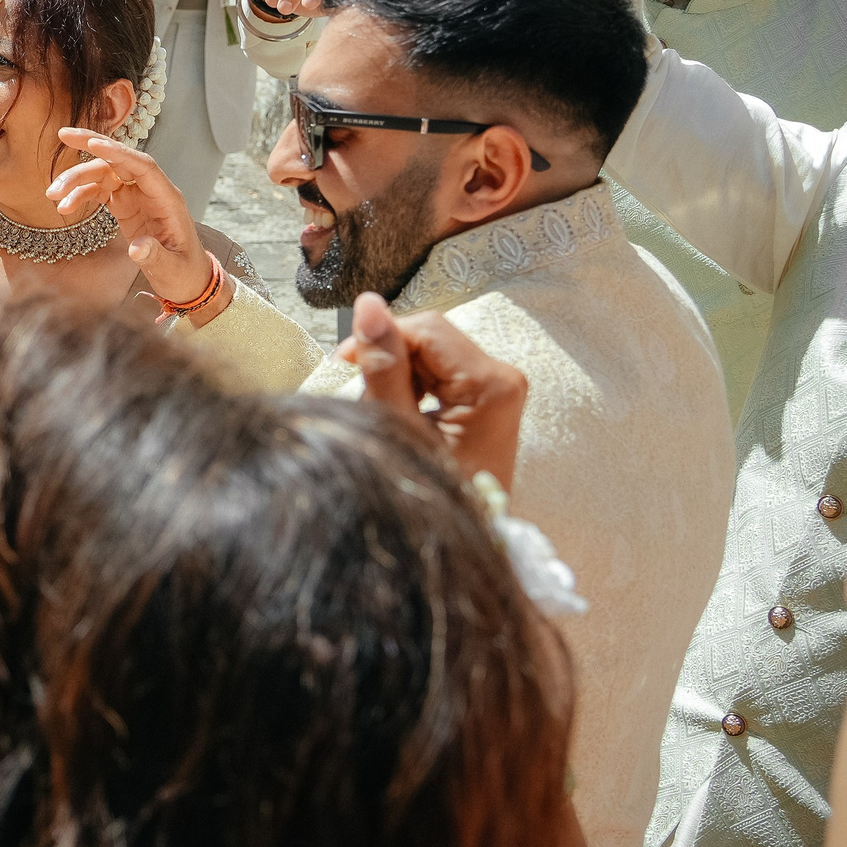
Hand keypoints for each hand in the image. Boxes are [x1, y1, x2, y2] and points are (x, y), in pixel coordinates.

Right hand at [50, 130, 218, 310]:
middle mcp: (151, 191)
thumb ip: (155, 257)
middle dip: (91, 146)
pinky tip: (64, 206)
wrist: (185, 280)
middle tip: (63, 136)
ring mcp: (136, 196)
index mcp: (167, 199)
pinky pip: (99, 191)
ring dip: (77, 180)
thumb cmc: (183, 273)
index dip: (118, 152)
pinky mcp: (125, 206)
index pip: (143, 166)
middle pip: (119, 161)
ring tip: (52, 196)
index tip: (93, 142)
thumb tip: (136, 247)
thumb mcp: (172, 269)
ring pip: (104, 175)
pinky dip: (80, 195)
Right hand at [339, 293, 528, 491]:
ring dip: (397, 372)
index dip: (380, 337)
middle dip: (389, 357)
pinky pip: (439, 373)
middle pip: (431, 338)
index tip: (343, 365)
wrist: (464, 543)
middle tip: (362, 394)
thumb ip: (383, 367)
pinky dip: (411, 385)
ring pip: (431, 353)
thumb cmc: (430, 496)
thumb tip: (369, 303)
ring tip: (383, 410)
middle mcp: (503, 377)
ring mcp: (498, 388)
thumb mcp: (399, 429)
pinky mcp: (488, 399)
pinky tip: (401, 412)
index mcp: (491, 383)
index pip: (426, 330)